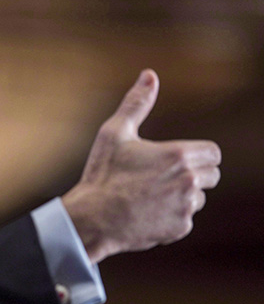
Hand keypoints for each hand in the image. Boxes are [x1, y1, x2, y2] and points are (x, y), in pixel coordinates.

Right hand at [62, 69, 221, 263]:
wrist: (92, 219)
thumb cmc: (102, 174)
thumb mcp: (114, 133)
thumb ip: (136, 103)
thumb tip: (149, 75)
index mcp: (178, 155)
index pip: (213, 154)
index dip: (198, 155)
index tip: (178, 159)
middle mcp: (188, 181)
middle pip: (212, 176)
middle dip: (193, 175)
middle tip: (161, 178)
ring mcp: (185, 207)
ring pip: (198, 199)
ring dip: (182, 197)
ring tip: (149, 196)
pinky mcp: (179, 229)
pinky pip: (184, 220)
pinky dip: (170, 217)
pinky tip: (146, 213)